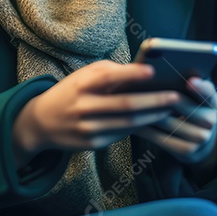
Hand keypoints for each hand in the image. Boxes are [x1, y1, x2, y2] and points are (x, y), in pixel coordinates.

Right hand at [12, 60, 180, 166]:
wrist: (41, 122)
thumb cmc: (70, 92)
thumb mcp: (82, 76)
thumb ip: (108, 71)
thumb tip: (139, 71)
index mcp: (81, 85)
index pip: (109, 77)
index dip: (131, 74)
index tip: (152, 70)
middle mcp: (84, 107)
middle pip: (125, 105)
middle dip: (153, 101)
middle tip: (175, 96)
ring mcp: (87, 128)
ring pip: (127, 124)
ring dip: (152, 117)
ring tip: (170, 110)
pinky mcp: (92, 144)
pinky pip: (120, 135)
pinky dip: (139, 128)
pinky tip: (153, 122)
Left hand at [133, 77, 216, 165]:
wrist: (199, 141)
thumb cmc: (188, 108)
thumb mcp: (193, 95)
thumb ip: (183, 82)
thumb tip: (157, 66)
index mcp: (212, 101)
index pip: (209, 92)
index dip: (200, 87)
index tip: (189, 80)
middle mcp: (211, 120)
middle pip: (184, 107)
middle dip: (162, 98)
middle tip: (141, 89)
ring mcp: (201, 138)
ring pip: (170, 123)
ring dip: (148, 114)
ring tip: (130, 104)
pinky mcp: (189, 152)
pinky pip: (163, 139)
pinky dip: (147, 131)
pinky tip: (133, 123)